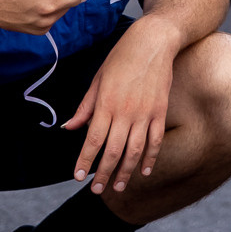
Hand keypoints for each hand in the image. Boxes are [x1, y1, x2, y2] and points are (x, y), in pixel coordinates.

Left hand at [67, 16, 179, 193]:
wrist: (153, 41)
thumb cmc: (121, 57)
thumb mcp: (98, 79)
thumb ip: (85, 106)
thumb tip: (70, 127)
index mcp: (106, 103)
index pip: (92, 140)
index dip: (84, 161)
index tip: (77, 177)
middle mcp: (125, 111)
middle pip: (112, 151)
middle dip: (103, 174)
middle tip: (97, 190)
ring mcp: (145, 113)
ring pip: (135, 150)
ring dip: (125, 171)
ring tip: (118, 187)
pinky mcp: (160, 111)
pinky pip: (156, 140)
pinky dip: (151, 158)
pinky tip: (145, 171)